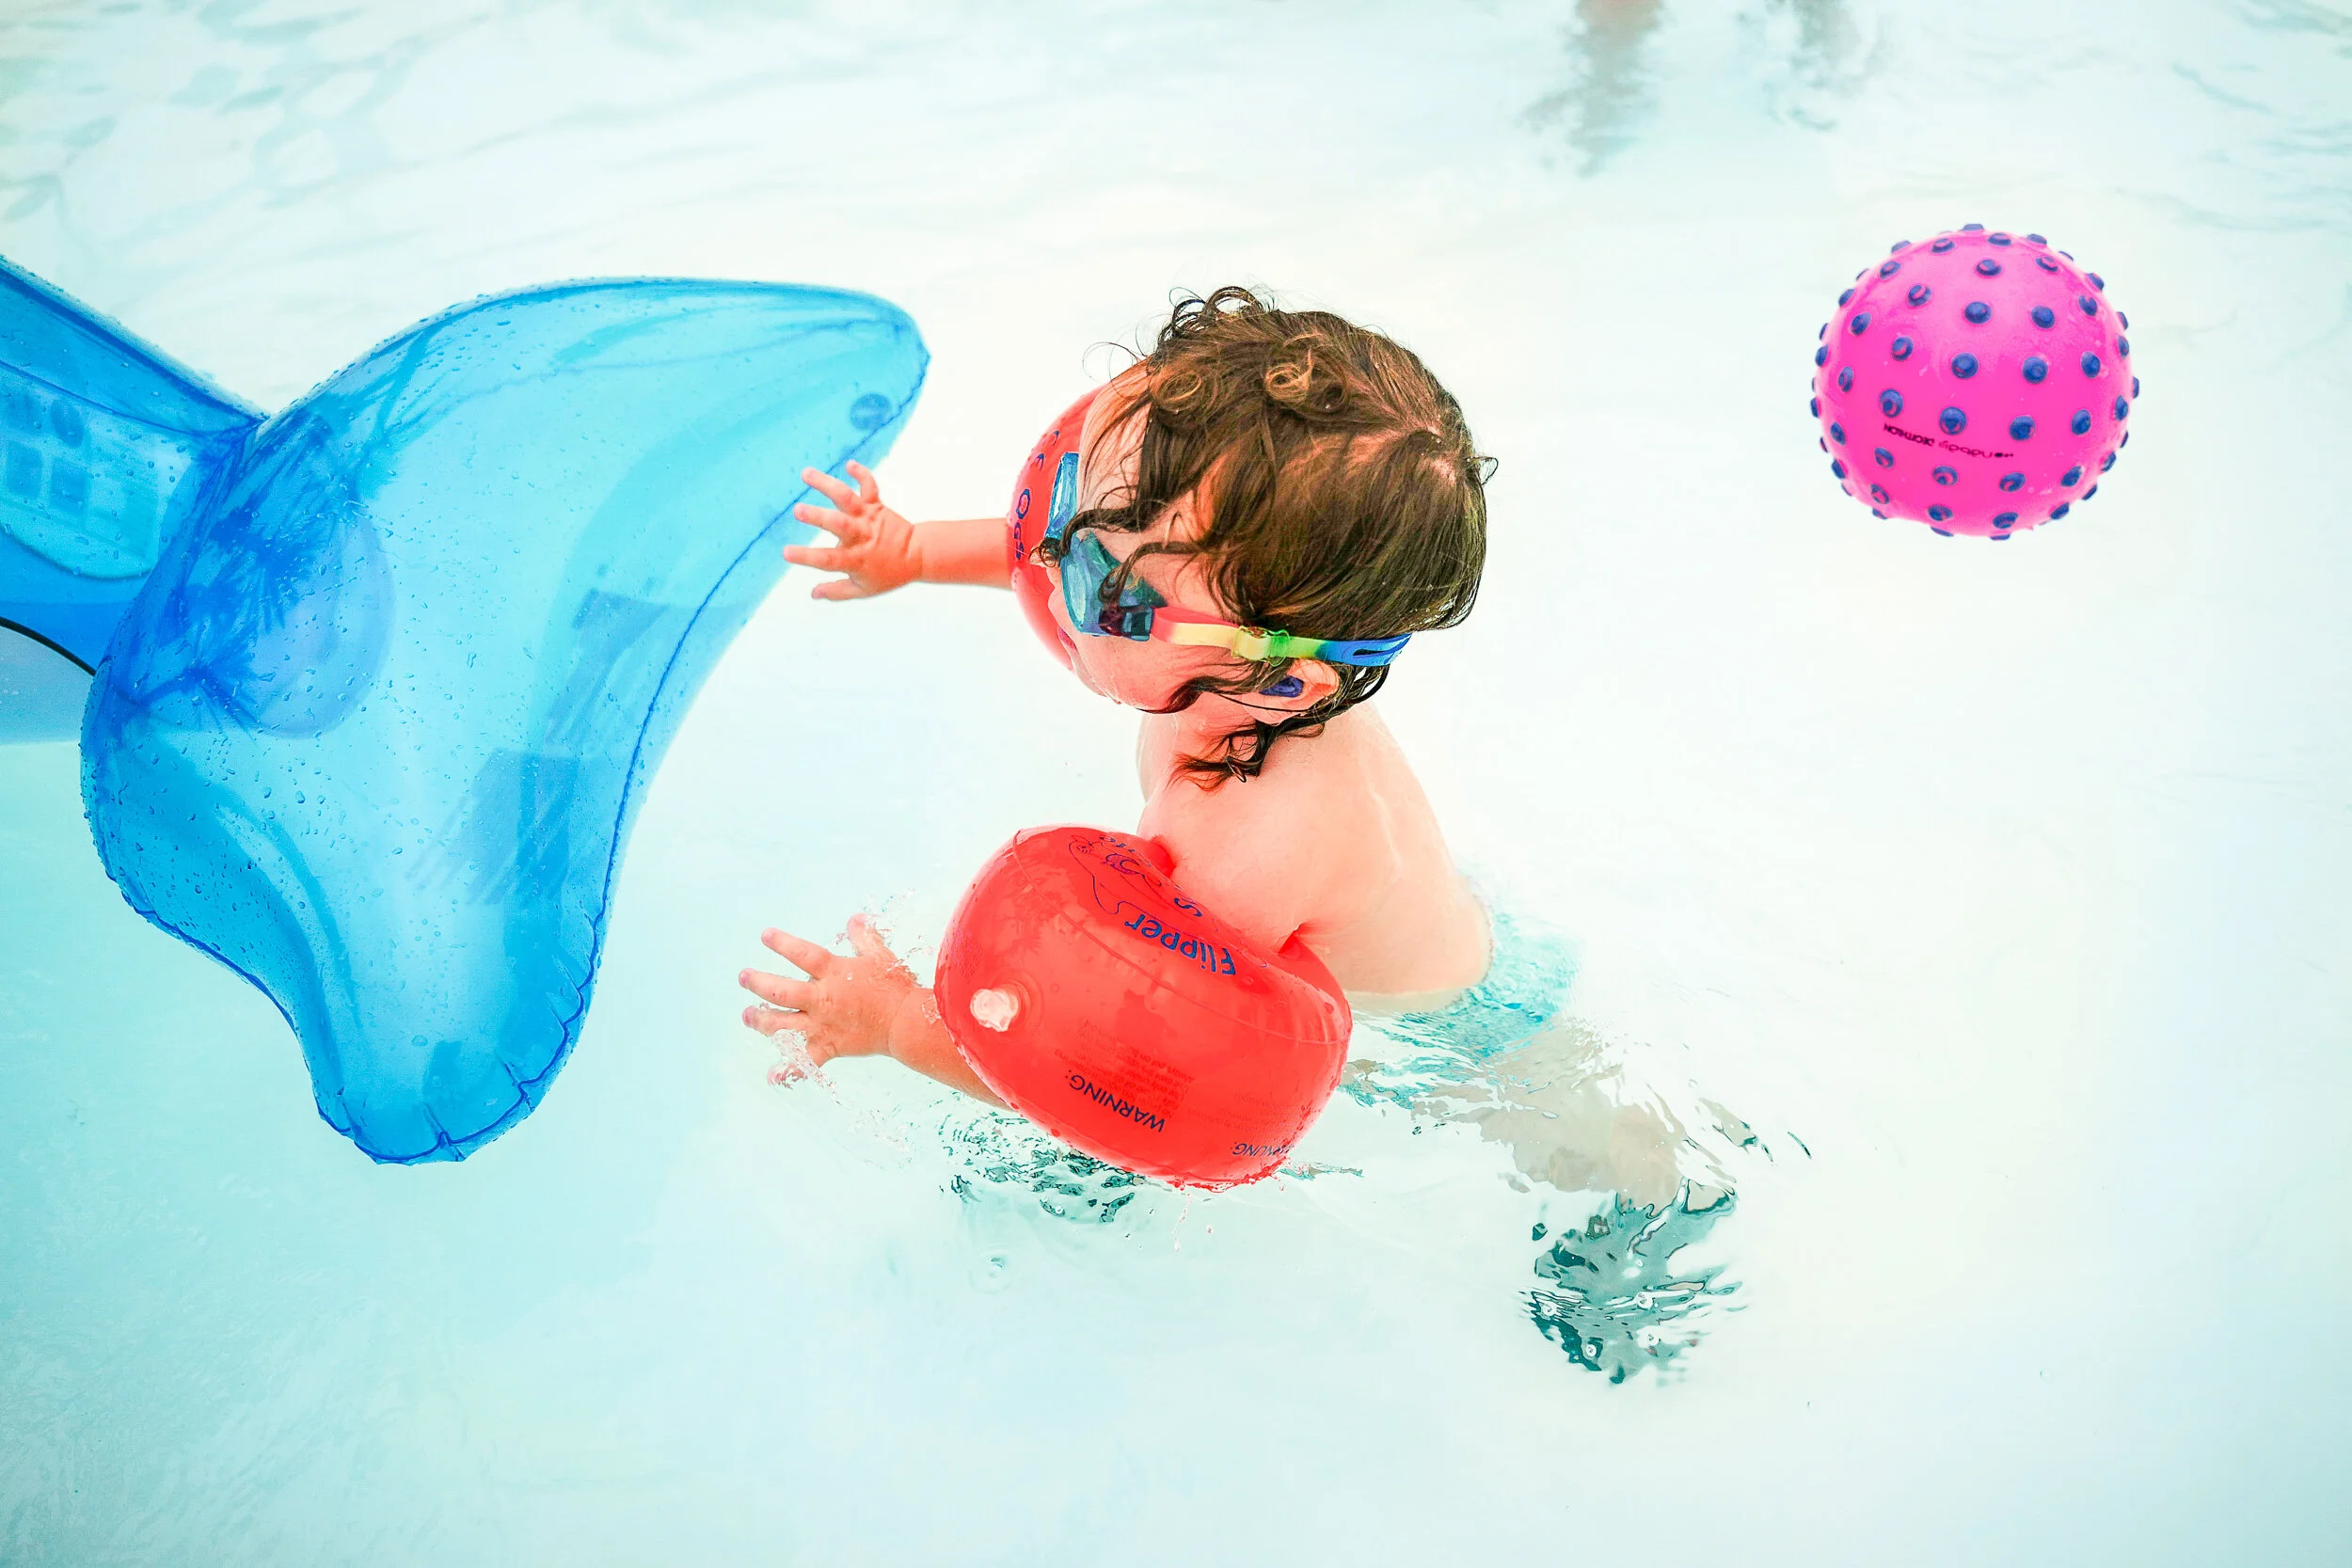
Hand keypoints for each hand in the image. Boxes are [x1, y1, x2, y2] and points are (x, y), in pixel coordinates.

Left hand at [740, 915, 922, 1078]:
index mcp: (834, 973)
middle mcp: (822, 999)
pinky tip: (772, 1076)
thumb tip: (856, 919)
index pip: (801, 954)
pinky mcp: (829, 1048)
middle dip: (757, 983)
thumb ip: (865, 937)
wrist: (908, 1023)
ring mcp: (822, 1025)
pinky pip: (804, 1062)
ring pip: (782, 1024)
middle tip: (743, 977)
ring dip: (760, 1020)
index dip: (781, 944)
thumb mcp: (881, 956)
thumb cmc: (896, 987)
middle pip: (780, 990)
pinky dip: (788, 1071)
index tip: (765, 936)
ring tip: (747, 1015)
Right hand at [783, 461, 921, 599]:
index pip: (827, 559)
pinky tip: (849, 463)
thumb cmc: (887, 574)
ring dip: (826, 484)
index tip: (786, 552)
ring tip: (806, 473)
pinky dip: (861, 473)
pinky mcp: (877, 505)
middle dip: (817, 517)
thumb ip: (837, 591)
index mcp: (855, 559)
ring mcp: (868, 518)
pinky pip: (870, 486)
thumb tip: (812, 593)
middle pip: (837, 524)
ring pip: (847, 498)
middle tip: (797, 510)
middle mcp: (861, 536)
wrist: (917, 555)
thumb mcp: (863, 590)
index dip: (807, 556)